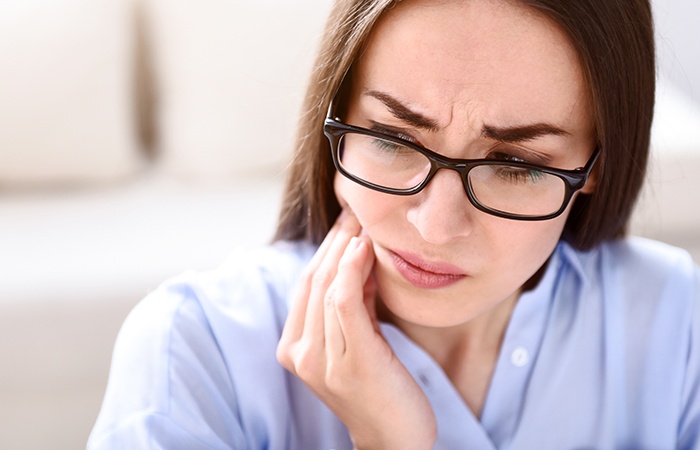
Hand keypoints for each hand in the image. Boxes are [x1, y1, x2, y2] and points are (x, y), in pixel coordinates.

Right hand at [276, 210, 436, 449]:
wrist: (396, 438)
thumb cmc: (381, 386)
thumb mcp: (359, 339)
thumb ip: (352, 305)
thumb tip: (358, 257)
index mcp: (294, 347)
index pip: (306, 284)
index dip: (324, 247)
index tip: (347, 219)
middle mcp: (299, 353)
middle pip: (312, 280)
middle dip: (334, 240)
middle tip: (356, 210)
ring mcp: (321, 360)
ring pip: (327, 286)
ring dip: (345, 247)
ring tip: (364, 221)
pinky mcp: (349, 361)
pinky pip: (343, 303)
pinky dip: (351, 270)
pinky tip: (365, 248)